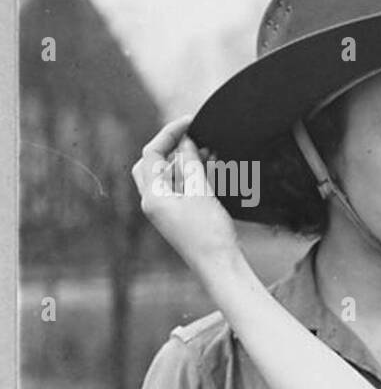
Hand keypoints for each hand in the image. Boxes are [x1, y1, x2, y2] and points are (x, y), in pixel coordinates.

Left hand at [129, 116, 239, 270]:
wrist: (220, 266)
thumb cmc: (210, 233)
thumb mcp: (200, 192)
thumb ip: (190, 164)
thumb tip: (185, 143)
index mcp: (153, 196)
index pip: (152, 154)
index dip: (169, 134)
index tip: (190, 122)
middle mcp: (155, 203)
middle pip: (152, 164)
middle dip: (170, 148)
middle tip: (193, 137)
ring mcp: (167, 211)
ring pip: (168, 176)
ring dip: (185, 162)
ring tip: (209, 152)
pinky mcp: (181, 217)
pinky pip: (181, 189)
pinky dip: (192, 176)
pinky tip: (210, 170)